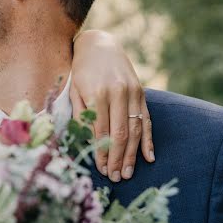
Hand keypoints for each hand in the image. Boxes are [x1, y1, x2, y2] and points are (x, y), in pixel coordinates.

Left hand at [71, 30, 154, 181]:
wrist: (100, 45)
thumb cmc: (81, 71)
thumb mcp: (74, 90)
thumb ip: (80, 115)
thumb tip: (86, 144)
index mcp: (97, 94)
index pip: (101, 131)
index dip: (102, 153)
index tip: (102, 170)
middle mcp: (118, 93)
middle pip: (120, 134)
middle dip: (118, 158)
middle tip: (116, 177)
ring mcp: (132, 93)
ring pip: (135, 130)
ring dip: (132, 154)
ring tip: (128, 173)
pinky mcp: (141, 93)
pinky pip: (147, 120)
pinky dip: (149, 140)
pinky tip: (149, 157)